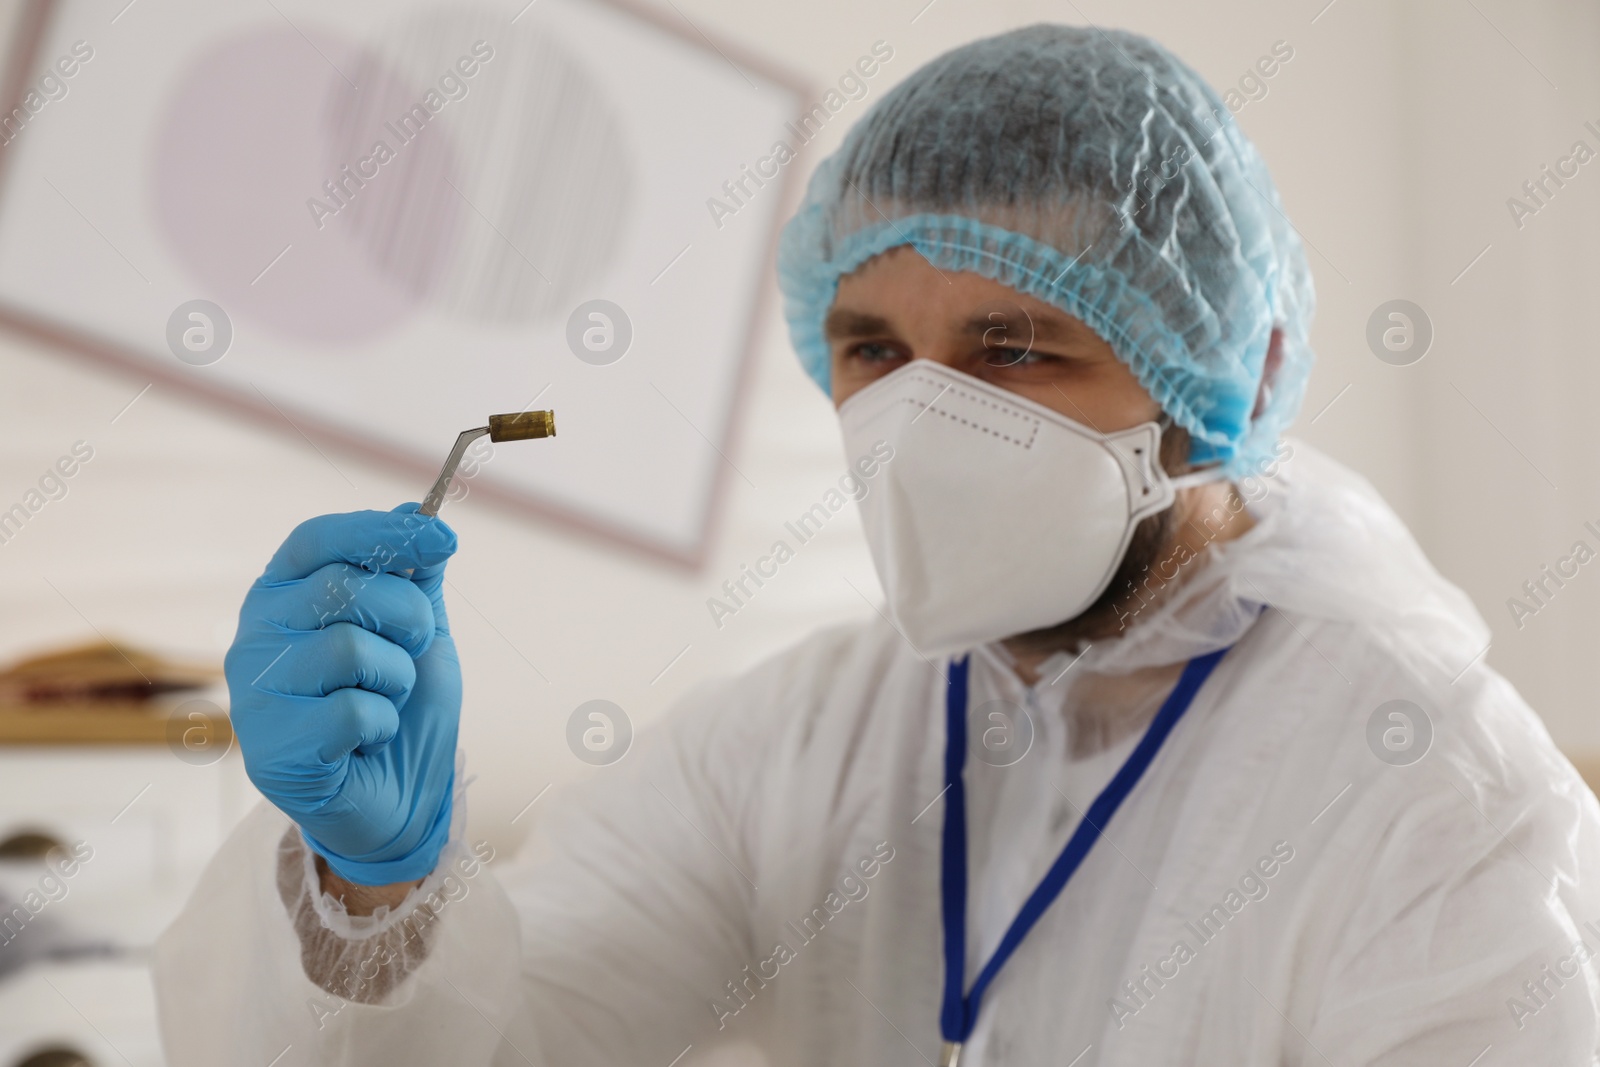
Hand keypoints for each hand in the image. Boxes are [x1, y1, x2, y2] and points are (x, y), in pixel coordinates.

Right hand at [225, 504, 460, 884]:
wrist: (400, 799)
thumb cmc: (400, 707)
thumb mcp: (420, 633)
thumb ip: (415, 577)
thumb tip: (418, 512)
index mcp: (283, 594)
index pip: (319, 540)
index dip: (381, 534)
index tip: (441, 539)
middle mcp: (255, 634)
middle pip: (344, 588)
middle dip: (409, 620)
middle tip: (412, 655)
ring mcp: (252, 692)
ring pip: (350, 649)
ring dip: (396, 680)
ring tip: (383, 703)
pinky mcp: (269, 749)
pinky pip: (351, 711)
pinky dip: (381, 725)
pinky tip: (365, 743)